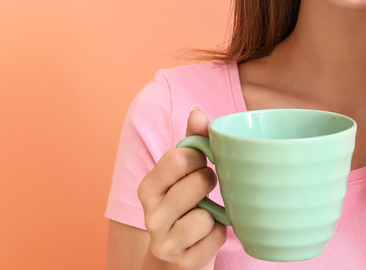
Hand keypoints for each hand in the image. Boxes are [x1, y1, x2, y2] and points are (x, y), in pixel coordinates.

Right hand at [136, 107, 226, 268]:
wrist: (173, 262)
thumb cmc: (182, 209)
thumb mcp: (181, 176)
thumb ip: (190, 142)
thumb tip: (198, 111)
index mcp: (147, 188)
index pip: (179, 158)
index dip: (199, 156)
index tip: (200, 162)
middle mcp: (150, 215)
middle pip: (198, 182)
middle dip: (210, 182)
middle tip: (205, 189)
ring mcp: (165, 241)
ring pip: (207, 214)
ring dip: (215, 213)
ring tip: (205, 215)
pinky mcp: (184, 261)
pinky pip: (216, 237)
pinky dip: (218, 235)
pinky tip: (206, 237)